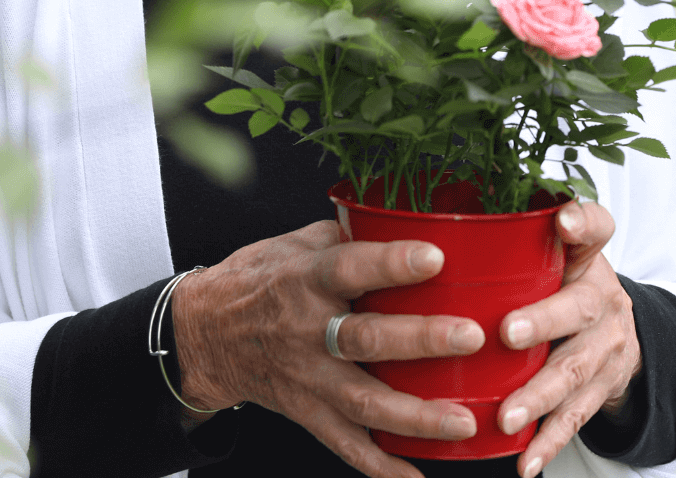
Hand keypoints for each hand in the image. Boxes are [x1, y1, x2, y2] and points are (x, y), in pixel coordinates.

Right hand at [172, 220, 485, 477]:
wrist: (205, 332)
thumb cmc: (259, 279)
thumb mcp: (294, 244)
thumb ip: (346, 237)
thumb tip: (402, 224)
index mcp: (304, 278)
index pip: (350, 267)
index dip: (391, 263)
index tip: (435, 257)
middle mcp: (306, 330)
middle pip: (365, 338)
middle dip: (420, 341)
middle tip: (469, 337)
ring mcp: (307, 378)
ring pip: (363, 402)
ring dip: (416, 415)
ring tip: (464, 420)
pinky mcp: (307, 412)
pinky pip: (347, 446)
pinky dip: (382, 466)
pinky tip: (418, 476)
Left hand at [497, 202, 641, 477]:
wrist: (615, 332)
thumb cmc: (563, 283)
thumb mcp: (556, 250)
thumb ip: (521, 232)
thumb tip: (460, 213)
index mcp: (589, 257)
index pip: (597, 226)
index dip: (582, 222)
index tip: (563, 220)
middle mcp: (605, 300)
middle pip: (579, 309)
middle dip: (544, 322)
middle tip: (508, 333)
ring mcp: (608, 349)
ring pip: (575, 372)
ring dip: (539, 396)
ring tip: (507, 416)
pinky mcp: (601, 390)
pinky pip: (575, 418)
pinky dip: (549, 442)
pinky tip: (525, 462)